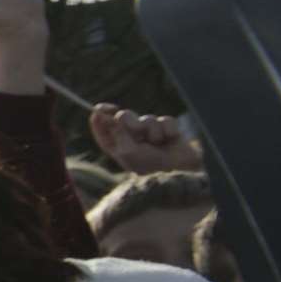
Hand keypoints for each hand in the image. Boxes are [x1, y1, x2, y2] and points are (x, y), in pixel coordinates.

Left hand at [87, 103, 201, 172]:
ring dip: (152, 130)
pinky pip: (166, 120)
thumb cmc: (150, 166)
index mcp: (116, 146)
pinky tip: (171, 139)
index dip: (100, 114)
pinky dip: (168, 129)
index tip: (102, 108)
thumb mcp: (128, 152)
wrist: (180, 172)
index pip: (102, 127)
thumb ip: (117, 132)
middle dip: (130, 121)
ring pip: (147, 118)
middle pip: (123, 116)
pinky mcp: (167, 130)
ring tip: (158, 143)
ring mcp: (149, 134)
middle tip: (138, 132)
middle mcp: (130, 139)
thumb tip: (106, 115)